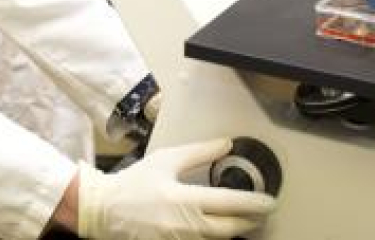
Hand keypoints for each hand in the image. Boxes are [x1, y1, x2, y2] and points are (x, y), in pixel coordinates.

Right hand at [76, 138, 276, 239]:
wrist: (104, 210)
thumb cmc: (134, 183)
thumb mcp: (166, 160)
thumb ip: (199, 152)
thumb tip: (226, 144)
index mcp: (184, 200)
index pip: (229, 204)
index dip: (254, 203)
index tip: (270, 201)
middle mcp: (185, 226)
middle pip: (230, 229)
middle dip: (251, 221)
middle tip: (264, 212)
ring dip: (234, 231)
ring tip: (246, 221)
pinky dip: (214, 237)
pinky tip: (219, 229)